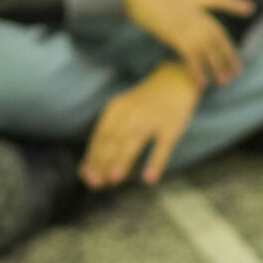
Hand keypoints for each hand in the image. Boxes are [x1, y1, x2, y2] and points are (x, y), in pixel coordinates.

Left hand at [81, 64, 200, 188]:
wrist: (176, 79)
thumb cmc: (145, 103)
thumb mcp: (123, 111)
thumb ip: (108, 136)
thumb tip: (89, 167)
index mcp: (116, 110)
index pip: (100, 135)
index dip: (92, 156)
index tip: (86, 177)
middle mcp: (131, 114)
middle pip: (114, 140)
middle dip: (103, 161)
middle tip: (96, 184)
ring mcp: (152, 120)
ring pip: (134, 142)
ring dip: (123, 160)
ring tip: (113, 178)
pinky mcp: (171, 128)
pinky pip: (162, 147)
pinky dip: (155, 162)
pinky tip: (149, 178)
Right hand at [116, 0, 253, 87]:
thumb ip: (173, 7)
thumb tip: (173, 16)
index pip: (218, 0)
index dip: (234, 4)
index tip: (249, 8)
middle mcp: (195, 11)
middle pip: (218, 35)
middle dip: (229, 54)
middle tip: (237, 71)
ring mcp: (188, 23)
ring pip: (210, 48)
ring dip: (218, 67)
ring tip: (224, 82)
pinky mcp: (178, 35)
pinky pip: (193, 57)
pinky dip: (198, 72)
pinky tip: (202, 84)